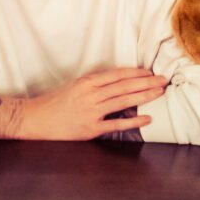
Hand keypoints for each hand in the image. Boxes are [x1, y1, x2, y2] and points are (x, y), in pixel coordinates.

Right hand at [15, 68, 167, 140]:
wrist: (35, 119)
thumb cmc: (54, 102)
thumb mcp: (75, 86)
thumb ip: (95, 84)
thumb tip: (118, 81)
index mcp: (87, 82)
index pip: (118, 74)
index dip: (137, 72)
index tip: (151, 71)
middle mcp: (91, 94)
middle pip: (125, 85)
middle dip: (147, 82)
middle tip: (164, 79)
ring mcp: (91, 111)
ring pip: (123, 100)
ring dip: (145, 96)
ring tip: (160, 92)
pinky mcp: (90, 129)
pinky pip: (116, 124)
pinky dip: (133, 121)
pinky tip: (148, 118)